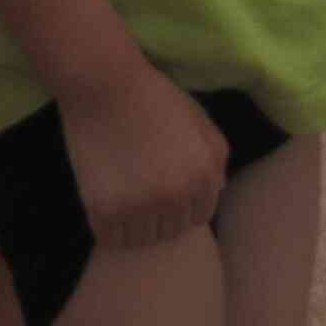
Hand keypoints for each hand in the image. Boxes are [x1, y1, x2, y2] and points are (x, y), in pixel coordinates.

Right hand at [58, 70, 228, 249]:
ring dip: (134, 228)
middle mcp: (177, 196)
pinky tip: (105, 208)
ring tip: (122, 202)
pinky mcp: (106, 209)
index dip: (181, 207)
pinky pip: (112, 240)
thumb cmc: (154, 96)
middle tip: (138, 195)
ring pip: (142, 241)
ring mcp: (141, 206)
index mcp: (203, 177)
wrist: (106, 84)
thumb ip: (216, 157)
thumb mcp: (199, 120)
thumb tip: (220, 190)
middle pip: (171, 232)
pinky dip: (109, 230)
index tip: (162, 193)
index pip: (199, 217)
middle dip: (159, 218)